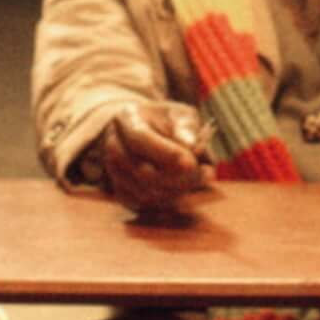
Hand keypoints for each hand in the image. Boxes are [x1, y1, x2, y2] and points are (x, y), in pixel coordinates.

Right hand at [87, 102, 209, 212]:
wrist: (146, 132)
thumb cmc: (168, 122)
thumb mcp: (181, 114)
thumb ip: (188, 127)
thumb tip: (192, 145)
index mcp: (127, 118)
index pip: (139, 138)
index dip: (166, 153)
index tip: (191, 162)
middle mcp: (113, 145)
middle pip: (141, 170)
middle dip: (178, 177)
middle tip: (206, 174)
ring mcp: (114, 171)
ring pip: (144, 192)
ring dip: (177, 192)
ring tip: (201, 179)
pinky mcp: (120, 190)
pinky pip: (144, 205)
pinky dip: (168, 202)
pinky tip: (187, 191)